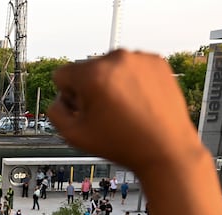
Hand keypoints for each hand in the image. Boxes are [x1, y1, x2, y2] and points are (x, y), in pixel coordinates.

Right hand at [48, 50, 200, 172]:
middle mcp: (117, 60)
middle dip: (90, 88)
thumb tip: (59, 99)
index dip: (68, 96)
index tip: (84, 110)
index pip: (62, 74)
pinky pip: (132, 67)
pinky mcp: (156, 62)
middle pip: (87, 69)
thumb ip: (55, 112)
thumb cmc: (125, 145)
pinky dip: (132, 81)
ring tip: (125, 110)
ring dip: (111, 84)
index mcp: (93, 75)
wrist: (165, 149)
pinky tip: (138, 103)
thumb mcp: (74, 135)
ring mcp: (139, 59)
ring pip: (110, 67)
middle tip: (106, 114)